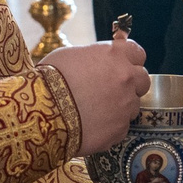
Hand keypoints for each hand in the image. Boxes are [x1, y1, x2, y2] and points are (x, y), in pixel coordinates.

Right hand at [45, 38, 149, 154]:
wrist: (40, 112)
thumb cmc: (49, 79)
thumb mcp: (71, 55)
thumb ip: (95, 56)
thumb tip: (100, 58)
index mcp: (115, 55)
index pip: (138, 52)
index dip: (129, 59)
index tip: (122, 64)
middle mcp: (126, 78)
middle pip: (143, 80)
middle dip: (131, 84)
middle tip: (112, 89)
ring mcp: (126, 106)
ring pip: (133, 105)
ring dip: (121, 107)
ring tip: (96, 110)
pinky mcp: (119, 130)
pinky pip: (121, 127)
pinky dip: (110, 126)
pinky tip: (92, 125)